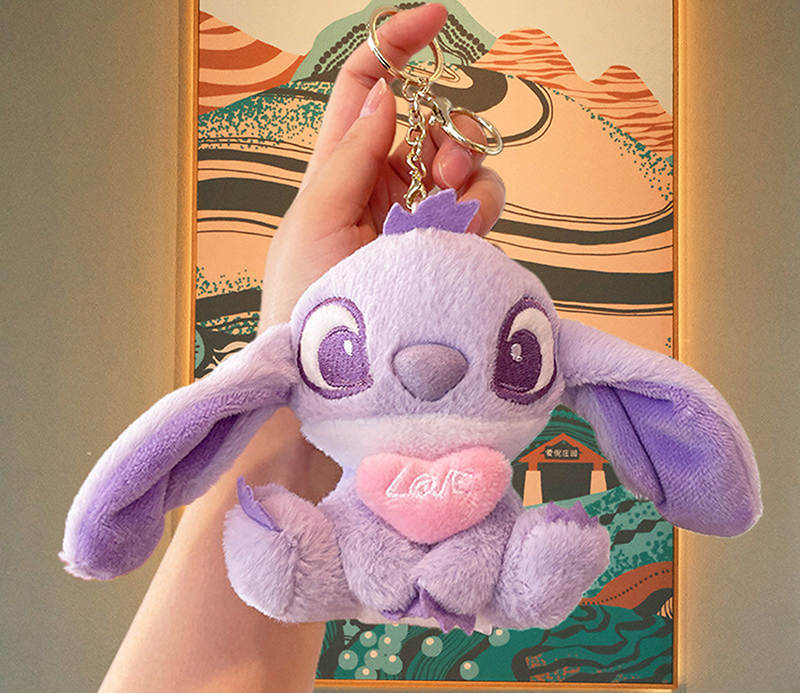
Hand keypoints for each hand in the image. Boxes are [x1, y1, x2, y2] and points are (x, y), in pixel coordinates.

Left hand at [259, 3, 504, 327]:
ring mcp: (418, 219)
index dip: (395, 46)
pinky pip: (480, 207)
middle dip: (448, 130)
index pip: (365, 88)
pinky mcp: (447, 249)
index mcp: (338, 169)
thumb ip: (350, 158)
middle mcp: (382, 186)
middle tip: (441, 170)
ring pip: (465, 163)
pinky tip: (467, 231)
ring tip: (451, 212)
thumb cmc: (304, 302)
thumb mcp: (313, 222)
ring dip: (468, 172)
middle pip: (431, 122)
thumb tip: (384, 97)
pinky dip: (482, 207)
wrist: (335, 377)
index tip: (436, 18)